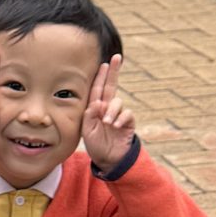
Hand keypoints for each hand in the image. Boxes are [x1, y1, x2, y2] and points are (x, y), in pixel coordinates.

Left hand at [81, 54, 135, 168]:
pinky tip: (115, 125)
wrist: (108, 159)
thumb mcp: (87, 130)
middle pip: (111, 86)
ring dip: (111, 110)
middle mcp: (108, 108)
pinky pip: (127, 114)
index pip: (98, 88)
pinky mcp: (128, 122)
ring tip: (107, 122)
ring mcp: (119, 114)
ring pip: (117, 102)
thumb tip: (97, 103)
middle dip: (114, 71)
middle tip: (117, 57)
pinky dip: (121, 118)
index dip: (101, 76)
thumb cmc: (96, 144)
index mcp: (96, 108)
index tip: (104, 63)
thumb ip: (90, 116)